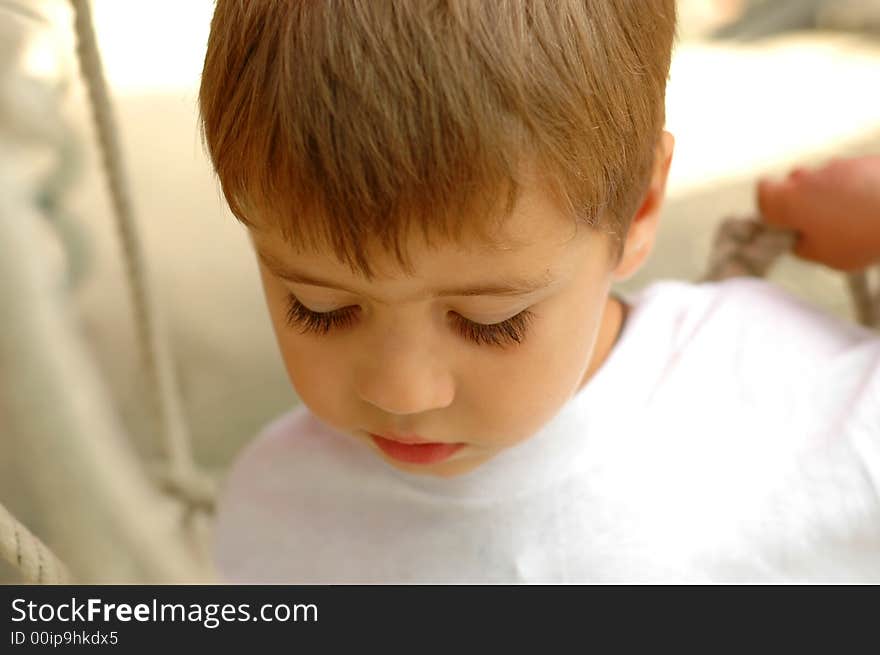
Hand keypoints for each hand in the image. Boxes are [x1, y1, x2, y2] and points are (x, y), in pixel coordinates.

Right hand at [756, 155, 879, 271]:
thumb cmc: (861, 235)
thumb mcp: (825, 257)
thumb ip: (804, 247)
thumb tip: (802, 240)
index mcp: (789, 200)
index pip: (763, 192)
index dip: (769, 207)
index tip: (782, 223)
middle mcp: (808, 177)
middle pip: (794, 184)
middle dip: (802, 203)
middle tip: (819, 227)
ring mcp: (838, 165)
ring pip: (824, 180)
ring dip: (831, 196)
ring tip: (854, 221)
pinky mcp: (865, 161)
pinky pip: (852, 176)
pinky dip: (857, 190)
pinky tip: (872, 210)